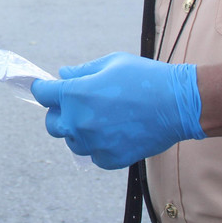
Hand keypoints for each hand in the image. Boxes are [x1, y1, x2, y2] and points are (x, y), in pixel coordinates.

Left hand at [30, 53, 204, 168]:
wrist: (178, 104)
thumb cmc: (145, 78)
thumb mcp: (111, 63)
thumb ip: (82, 71)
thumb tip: (63, 75)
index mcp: (76, 94)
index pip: (43, 94)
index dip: (43, 89)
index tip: (46, 88)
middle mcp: (80, 121)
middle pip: (52, 123)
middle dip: (60, 112)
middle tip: (77, 105)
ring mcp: (94, 143)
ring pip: (73, 141)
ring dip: (80, 131)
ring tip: (102, 118)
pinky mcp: (110, 159)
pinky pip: (93, 155)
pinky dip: (99, 146)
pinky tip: (115, 132)